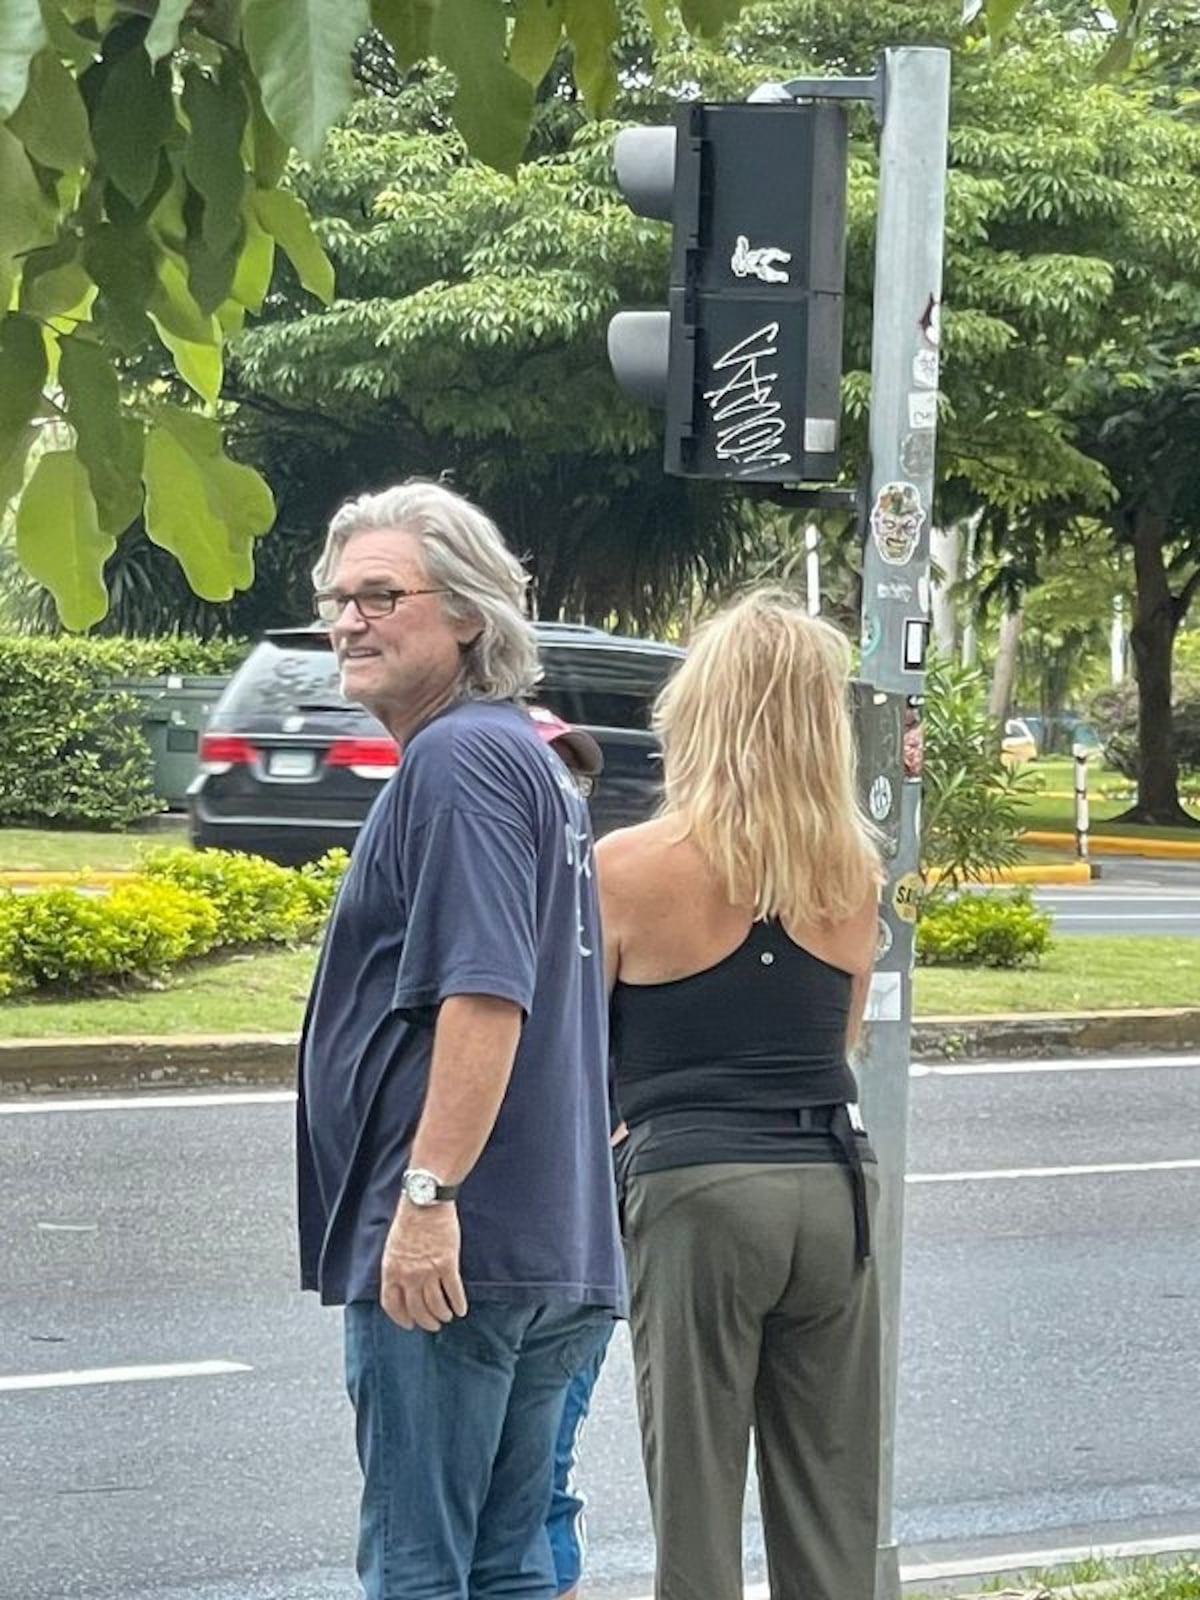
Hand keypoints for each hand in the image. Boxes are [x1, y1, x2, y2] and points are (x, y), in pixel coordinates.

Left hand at [380, 1199, 467, 1331]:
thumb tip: (402, 1288)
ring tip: (447, 1317)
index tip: (409, 1324)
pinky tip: (461, 1309)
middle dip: (426, 1321)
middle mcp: (408, 1276)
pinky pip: (454, 1292)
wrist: (425, 1202)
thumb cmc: (409, 1221)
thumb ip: (396, 1269)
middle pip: (417, 1309)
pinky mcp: (447, 1264)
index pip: (392, 1305)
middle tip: (433, 1325)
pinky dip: (458, 1304)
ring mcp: (428, 1271)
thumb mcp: (393, 1248)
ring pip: (436, 1305)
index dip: (401, 1318)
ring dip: (442, 1314)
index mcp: (391, 1271)